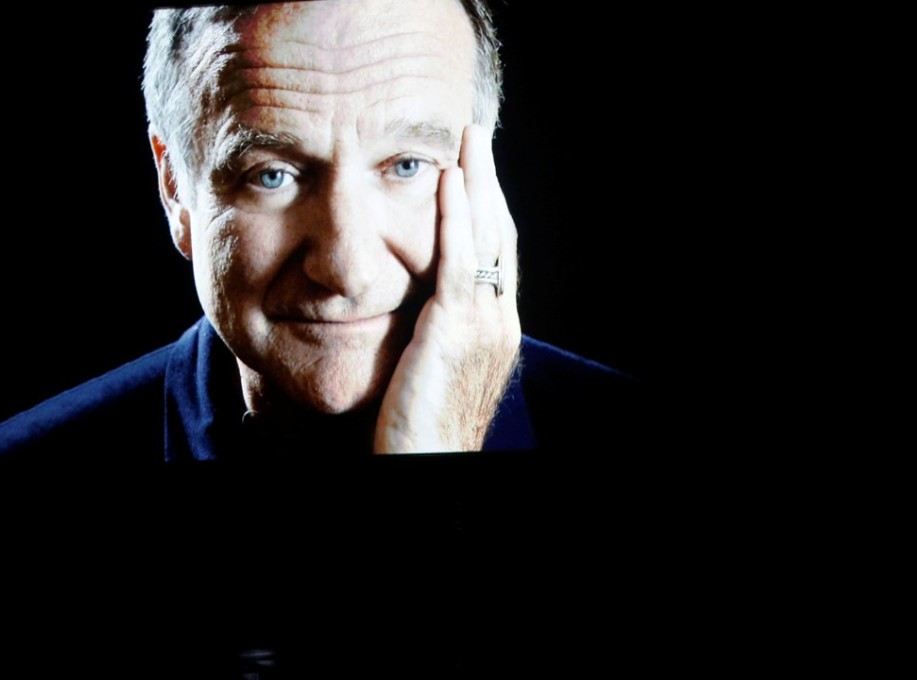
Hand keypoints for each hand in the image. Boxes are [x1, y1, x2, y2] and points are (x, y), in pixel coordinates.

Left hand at [374, 125, 519, 452]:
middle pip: (502, 235)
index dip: (487, 209)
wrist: (426, 466)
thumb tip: (415, 304)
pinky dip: (456, 217)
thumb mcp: (433, 370)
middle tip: (477, 137)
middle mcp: (500, 322)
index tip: (473, 171)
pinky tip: (447, 179)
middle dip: (489, 182)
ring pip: (488, 238)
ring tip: (469, 138)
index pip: (497, 255)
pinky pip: (460, 261)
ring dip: (478, 182)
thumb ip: (432, 331)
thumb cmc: (419, 429)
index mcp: (496, 331)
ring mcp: (485, 324)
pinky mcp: (456, 329)